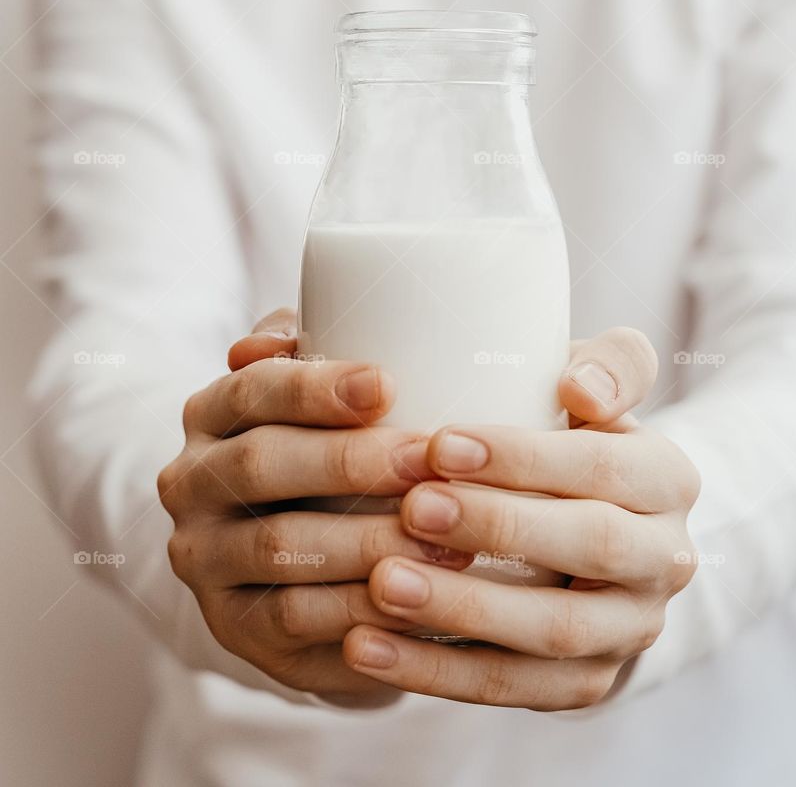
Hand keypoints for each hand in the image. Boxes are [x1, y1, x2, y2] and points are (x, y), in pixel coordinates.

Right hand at [157, 308, 470, 702]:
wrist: (290, 559)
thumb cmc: (324, 450)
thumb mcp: (315, 396)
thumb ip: (313, 351)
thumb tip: (303, 327)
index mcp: (211, 414)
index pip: (253, 390)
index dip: (315, 387)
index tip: (387, 383)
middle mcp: (191, 483)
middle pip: (261, 465)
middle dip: (350, 461)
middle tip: (425, 460)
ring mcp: (204, 560)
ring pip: (278, 548)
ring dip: (366, 541)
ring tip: (445, 537)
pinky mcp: (233, 627)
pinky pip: (293, 621)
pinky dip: (359, 612)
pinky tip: (417, 601)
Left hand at [342, 329, 700, 709]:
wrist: (594, 536)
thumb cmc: (570, 438)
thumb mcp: (597, 389)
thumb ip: (609, 365)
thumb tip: (578, 387)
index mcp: (669, 477)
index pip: (604, 465)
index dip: (524, 457)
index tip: (440, 442)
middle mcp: (667, 559)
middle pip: (593, 546)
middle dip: (498, 526)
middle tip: (413, 506)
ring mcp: (630, 631)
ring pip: (553, 632)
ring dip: (462, 610)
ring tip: (380, 583)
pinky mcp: (586, 685)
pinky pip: (511, 688)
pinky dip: (434, 673)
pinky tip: (364, 646)